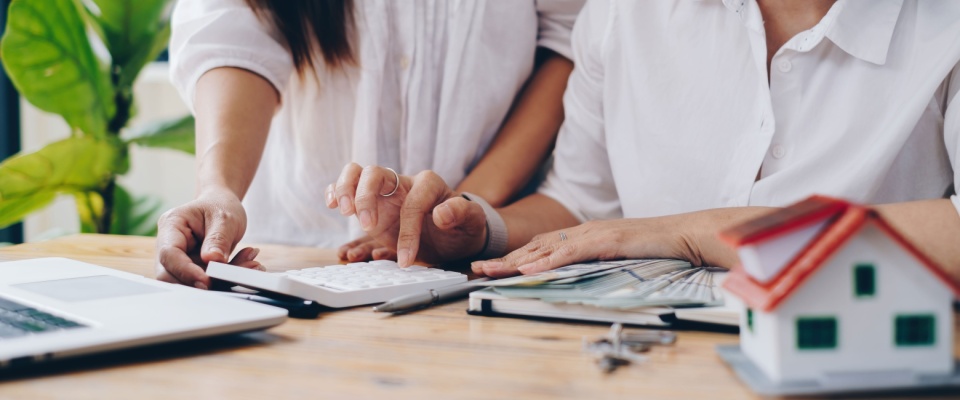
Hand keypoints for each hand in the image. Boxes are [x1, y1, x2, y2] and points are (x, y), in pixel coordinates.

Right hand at [155, 189, 263, 288]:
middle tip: (231, 278)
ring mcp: (180, 260)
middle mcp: (170, 245)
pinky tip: (247, 265)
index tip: (206, 280)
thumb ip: (218, 239)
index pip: (169, 254)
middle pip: (170, 275)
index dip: (185, 271)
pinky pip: (207, 282)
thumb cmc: (220, 206)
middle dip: (199, 282)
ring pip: (190, 282)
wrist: (222, 206)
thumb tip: (213, 261)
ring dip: (219, 281)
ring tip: (249, 265)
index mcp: (171, 226)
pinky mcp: (193, 270)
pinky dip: (227, 279)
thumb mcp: (225, 218)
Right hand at [326, 163, 486, 266]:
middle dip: (365, 196)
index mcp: (428, 184)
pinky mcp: (370, 206)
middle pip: (373, 173)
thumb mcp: (472, 222)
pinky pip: (347, 192)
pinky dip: (336, 194)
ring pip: (356, 175)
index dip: (408, 230)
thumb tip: (441, 214)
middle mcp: (402, 183)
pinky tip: (331, 204)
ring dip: (345, 190)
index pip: (412, 202)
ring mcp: (384, 194)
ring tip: (343, 211)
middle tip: (366, 224)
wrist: (454, 237)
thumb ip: (461, 213)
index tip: (408, 259)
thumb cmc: (462, 227)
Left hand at [469, 218, 703, 278]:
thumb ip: (594, 261)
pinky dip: (547, 262)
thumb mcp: (616, 256)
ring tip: (491, 269)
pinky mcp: (604, 241)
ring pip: (546, 248)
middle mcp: (582, 231)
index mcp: (583, 235)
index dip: (514, 256)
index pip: (541, 246)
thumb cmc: (653, 247)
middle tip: (476, 268)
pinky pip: (570, 254)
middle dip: (504, 257)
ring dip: (515, 260)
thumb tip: (575, 274)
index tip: (492, 266)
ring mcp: (592, 234)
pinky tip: (529, 268)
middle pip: (535, 245)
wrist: (682, 235)